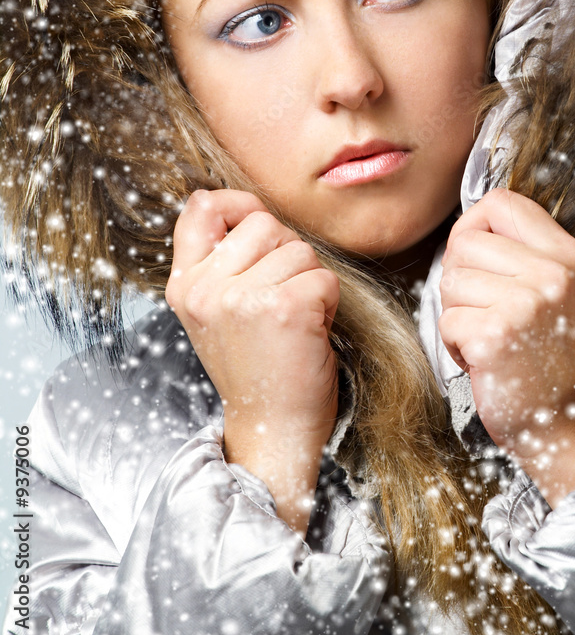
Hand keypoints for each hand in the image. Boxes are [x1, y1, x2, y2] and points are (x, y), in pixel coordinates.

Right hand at [165, 189, 339, 531]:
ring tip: (295, 321)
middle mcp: (206, 289)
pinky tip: (311, 333)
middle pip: (264, 222)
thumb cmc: (256, 367)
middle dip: (286, 254)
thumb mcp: (216, 312)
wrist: (272, 430)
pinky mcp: (284, 308)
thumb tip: (235, 204)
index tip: (252, 222)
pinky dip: (329, 303)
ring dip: (310, 281)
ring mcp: (242, 298)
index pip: (200, 208)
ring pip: (300, 249)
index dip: (235, 204)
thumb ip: (220, 262)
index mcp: (185, 286)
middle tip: (281, 302)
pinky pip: (325, 277)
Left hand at [437, 188, 574, 505]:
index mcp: (565, 253)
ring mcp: (525, 303)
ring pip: (450, 280)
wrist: (561, 421)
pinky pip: (445, 320)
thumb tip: (469, 220)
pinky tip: (483, 357)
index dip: (474, 226)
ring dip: (457, 313)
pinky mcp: (496, 335)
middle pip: (465, 242)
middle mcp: (551, 273)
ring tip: (490, 335)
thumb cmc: (545, 355)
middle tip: (490, 311)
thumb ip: (517, 249)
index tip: (479, 258)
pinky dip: (454, 344)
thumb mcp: (551, 288)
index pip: (500, 202)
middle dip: (461, 278)